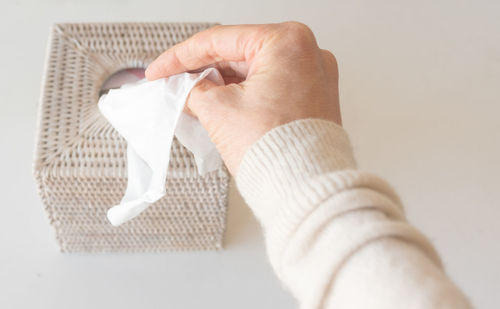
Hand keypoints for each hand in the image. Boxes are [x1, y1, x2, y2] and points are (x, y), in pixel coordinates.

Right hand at [146, 22, 340, 174]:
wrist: (304, 190)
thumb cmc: (276, 152)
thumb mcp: (218, 111)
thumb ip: (194, 91)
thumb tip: (186, 89)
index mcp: (288, 43)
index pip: (220, 41)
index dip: (181, 56)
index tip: (160, 70)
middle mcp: (308, 54)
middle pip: (238, 55)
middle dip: (202, 70)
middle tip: (172, 83)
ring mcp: (313, 78)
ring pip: (253, 72)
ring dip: (221, 85)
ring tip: (191, 99)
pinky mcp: (312, 100)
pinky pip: (269, 88)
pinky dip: (242, 95)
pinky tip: (218, 105)